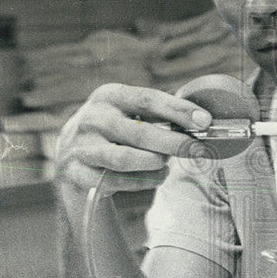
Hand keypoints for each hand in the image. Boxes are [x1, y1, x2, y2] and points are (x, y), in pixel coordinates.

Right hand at [55, 82, 213, 193]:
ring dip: (154, 163)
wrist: (71, 157)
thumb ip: (157, 116)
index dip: (178, 110)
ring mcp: (81, 146)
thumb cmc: (113, 133)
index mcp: (109, 96)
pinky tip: (158, 177)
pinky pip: (116, 181)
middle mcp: (92, 118)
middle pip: (140, 132)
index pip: (148, 99)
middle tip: (197, 150)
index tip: (205, 121)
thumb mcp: (127, 114)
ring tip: (168, 165)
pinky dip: (143, 181)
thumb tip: (201, 124)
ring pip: (126, 159)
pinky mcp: (77, 173)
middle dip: (175, 143)